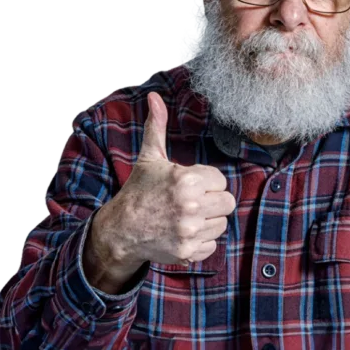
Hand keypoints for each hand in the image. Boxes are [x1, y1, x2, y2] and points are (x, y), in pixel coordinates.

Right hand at [92, 92, 235, 269]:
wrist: (121, 229)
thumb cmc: (140, 190)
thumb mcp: (150, 157)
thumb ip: (158, 126)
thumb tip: (155, 97)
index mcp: (187, 180)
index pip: (221, 181)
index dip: (207, 182)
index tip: (190, 185)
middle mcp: (191, 207)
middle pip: (228, 202)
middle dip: (212, 201)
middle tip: (193, 201)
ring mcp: (190, 231)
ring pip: (222, 224)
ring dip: (209, 221)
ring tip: (187, 216)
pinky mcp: (188, 252)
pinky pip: (213, 244)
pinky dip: (202, 241)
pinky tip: (185, 232)